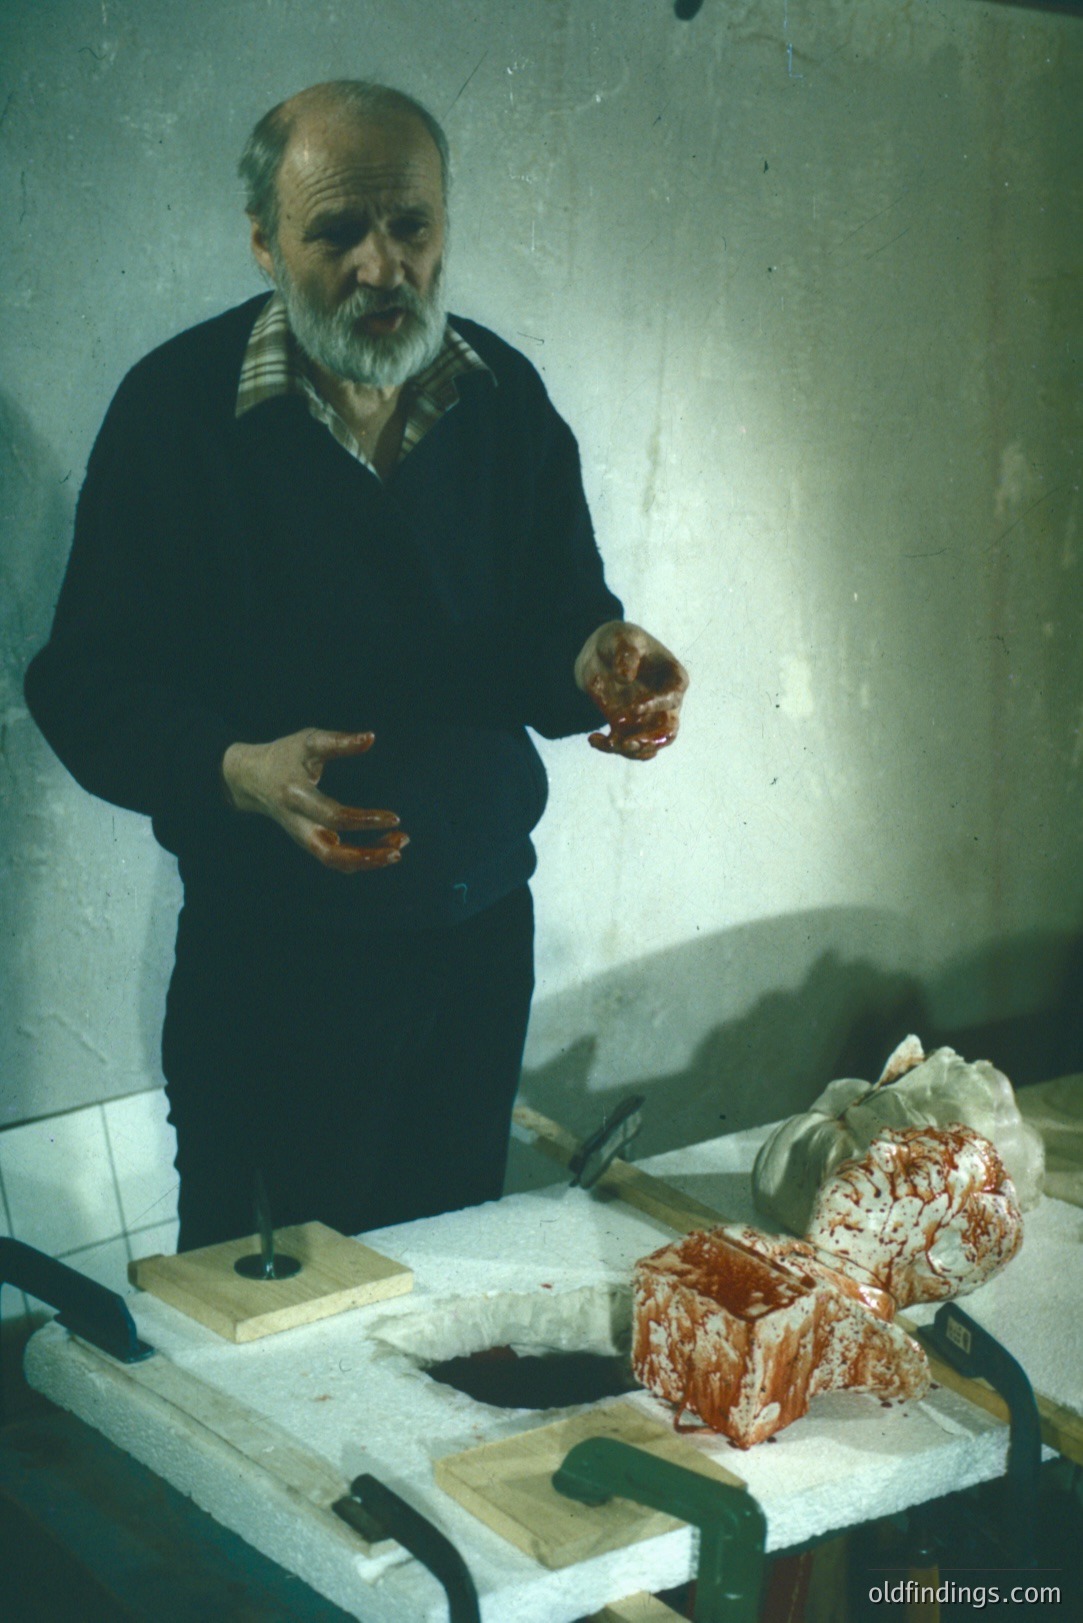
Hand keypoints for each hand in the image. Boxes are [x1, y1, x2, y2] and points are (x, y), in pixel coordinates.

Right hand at [221, 728, 407, 873]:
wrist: (251, 778)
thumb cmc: (285, 755)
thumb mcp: (309, 741)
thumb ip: (339, 741)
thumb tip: (371, 738)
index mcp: (297, 797)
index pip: (334, 817)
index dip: (366, 820)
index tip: (394, 818)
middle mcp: (298, 824)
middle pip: (331, 855)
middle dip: (366, 858)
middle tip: (398, 852)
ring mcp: (302, 837)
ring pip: (335, 862)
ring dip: (368, 860)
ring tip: (398, 848)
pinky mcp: (309, 842)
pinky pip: (336, 858)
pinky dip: (361, 857)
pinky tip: (385, 846)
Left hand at [574, 621, 687, 759]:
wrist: (600, 654)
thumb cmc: (619, 641)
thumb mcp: (622, 638)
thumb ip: (626, 653)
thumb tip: (625, 677)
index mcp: (673, 679)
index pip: (672, 697)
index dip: (656, 705)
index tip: (634, 708)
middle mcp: (666, 704)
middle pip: (668, 732)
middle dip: (651, 741)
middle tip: (630, 742)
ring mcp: (648, 720)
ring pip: (648, 746)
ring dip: (630, 750)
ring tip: (609, 742)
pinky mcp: (628, 728)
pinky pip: (624, 746)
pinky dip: (609, 747)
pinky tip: (593, 739)